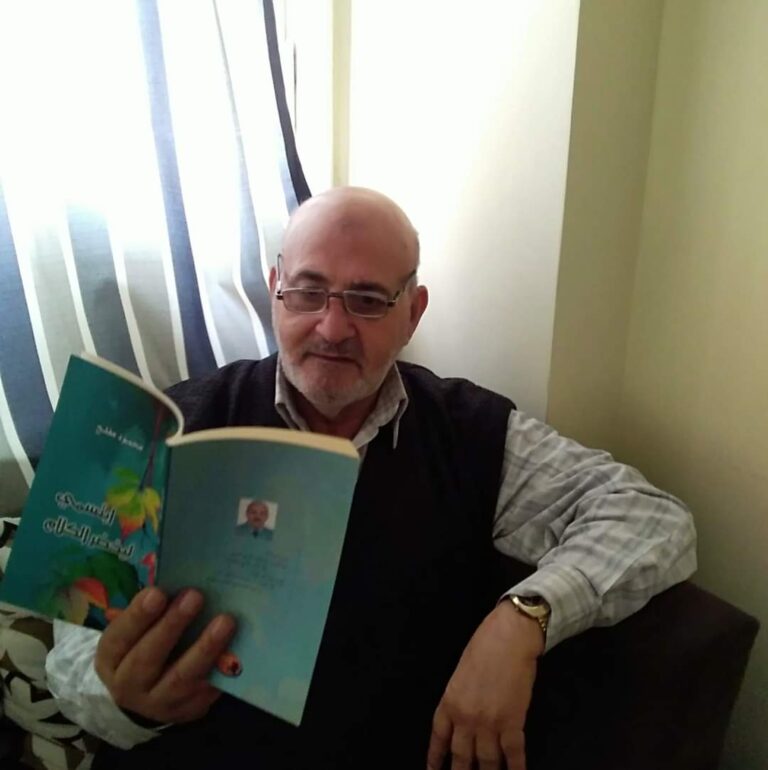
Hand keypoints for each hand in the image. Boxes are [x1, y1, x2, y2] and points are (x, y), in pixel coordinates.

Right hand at [95, 586, 235, 723]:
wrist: (146, 694)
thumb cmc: (143, 645)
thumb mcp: (134, 631)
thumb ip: (151, 609)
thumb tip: (178, 575)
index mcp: (111, 658)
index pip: (119, 637)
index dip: (138, 616)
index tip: (157, 592)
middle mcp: (129, 685)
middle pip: (149, 658)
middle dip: (172, 626)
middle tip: (195, 596)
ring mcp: (158, 703)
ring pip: (181, 678)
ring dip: (205, 648)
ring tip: (225, 621)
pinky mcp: (187, 711)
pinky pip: (206, 691)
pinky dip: (221, 669)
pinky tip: (236, 649)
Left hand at [427, 601, 543, 769]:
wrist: (509, 637)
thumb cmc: (484, 645)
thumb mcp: (461, 672)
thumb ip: (460, 697)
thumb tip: (464, 716)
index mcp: (449, 702)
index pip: (439, 738)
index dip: (436, 757)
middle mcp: (465, 718)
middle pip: (461, 756)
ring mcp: (489, 723)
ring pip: (486, 761)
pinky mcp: (512, 723)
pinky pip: (513, 755)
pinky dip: (516, 768)